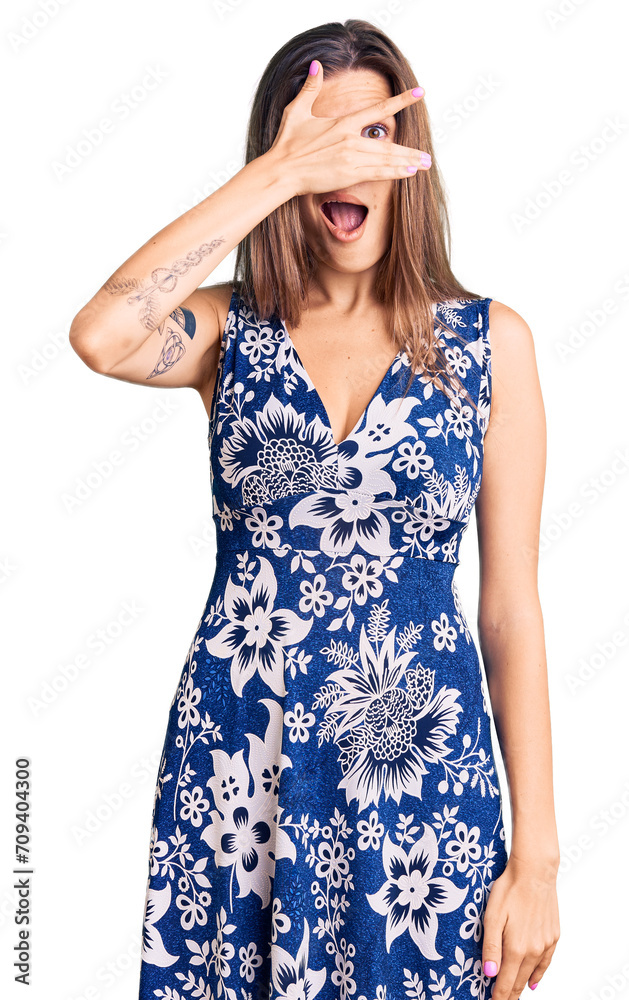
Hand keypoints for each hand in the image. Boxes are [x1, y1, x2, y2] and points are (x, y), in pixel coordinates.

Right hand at [265, 59, 430, 197]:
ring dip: (407, 162)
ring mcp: (351, 158)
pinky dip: (394, 172)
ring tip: (424, 165)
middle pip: (388, 143)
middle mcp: (350, 139)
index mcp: (342, 123)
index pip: (378, 109)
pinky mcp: (348, 174)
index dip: (401, 100)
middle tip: (427, 155)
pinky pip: (378, 173)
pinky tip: (408, 173)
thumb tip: (316, 64)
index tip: (420, 93)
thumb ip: (310, 88)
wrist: (281, 171)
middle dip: (410, 150)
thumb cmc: (287, 144)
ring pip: (386, 159)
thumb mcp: (297, 111)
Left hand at [482, 852, 559, 997]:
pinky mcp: (553, 936)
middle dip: (508, 995)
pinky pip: (545, 962)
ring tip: (512, 995)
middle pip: (518, 982)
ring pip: (532, 974)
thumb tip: (490, 974)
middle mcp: (533, 951)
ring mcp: (545, 944)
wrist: (535, 872)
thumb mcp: (492, 916)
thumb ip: (491, 947)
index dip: (498, 997)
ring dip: (521, 985)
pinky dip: (538, 974)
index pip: (505, 983)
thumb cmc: (510, 889)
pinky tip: (533, 981)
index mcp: (516, 948)